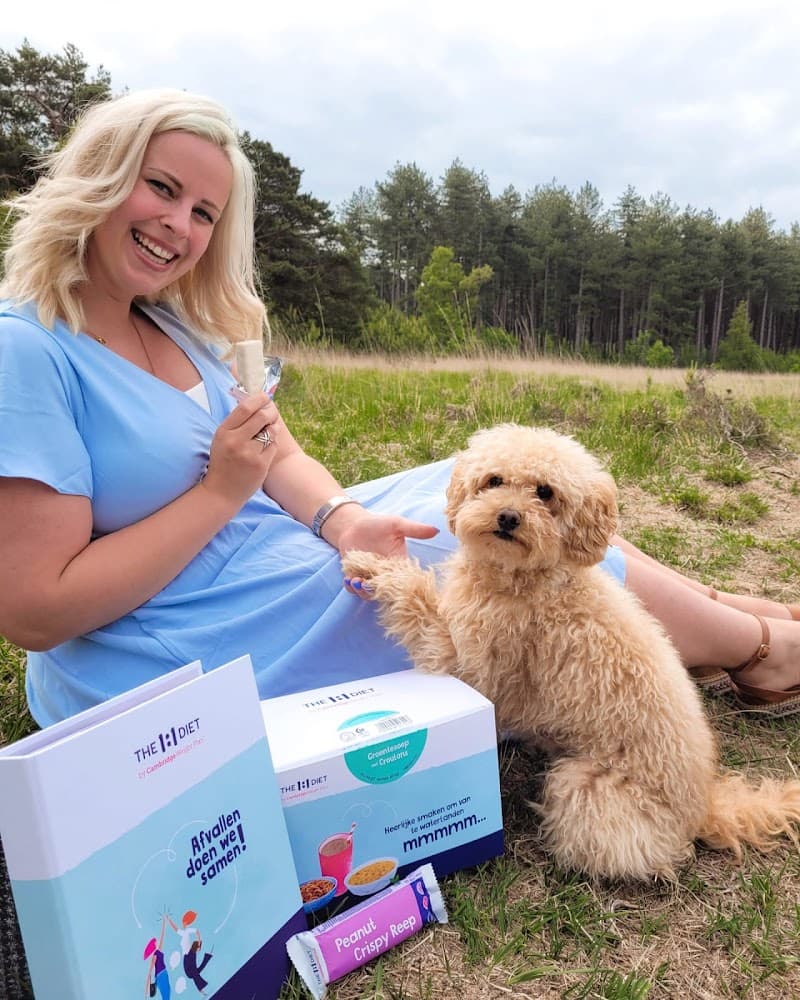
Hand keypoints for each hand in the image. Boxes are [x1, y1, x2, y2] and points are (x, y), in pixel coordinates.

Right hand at [201, 392, 280, 507]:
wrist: (221, 492)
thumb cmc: (223, 462)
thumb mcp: (221, 439)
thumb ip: (236, 422)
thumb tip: (256, 401)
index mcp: (223, 432)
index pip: (245, 408)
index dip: (258, 398)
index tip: (265, 397)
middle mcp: (236, 441)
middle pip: (261, 416)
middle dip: (270, 411)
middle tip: (271, 412)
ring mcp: (249, 454)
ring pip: (270, 430)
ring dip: (272, 427)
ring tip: (268, 430)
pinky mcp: (261, 465)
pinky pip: (274, 445)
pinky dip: (273, 442)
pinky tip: (265, 447)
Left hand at [337, 512, 437, 598]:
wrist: (353, 524)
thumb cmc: (377, 524)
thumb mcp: (397, 524)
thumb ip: (415, 529)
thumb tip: (437, 530)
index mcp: (399, 564)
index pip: (405, 580)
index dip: (403, 586)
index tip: (396, 584)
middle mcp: (385, 574)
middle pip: (385, 590)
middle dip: (377, 590)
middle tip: (369, 583)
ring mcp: (370, 577)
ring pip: (369, 592)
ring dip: (362, 590)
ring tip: (357, 581)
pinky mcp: (355, 577)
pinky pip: (353, 589)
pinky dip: (350, 587)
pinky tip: (349, 579)